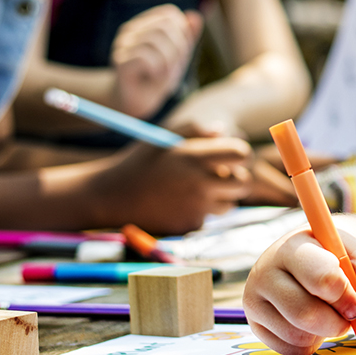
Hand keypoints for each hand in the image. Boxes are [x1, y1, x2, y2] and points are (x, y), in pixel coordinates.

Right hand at [95, 126, 251, 233]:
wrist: (111, 197)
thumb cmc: (139, 162)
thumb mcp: (163, 137)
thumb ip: (196, 129)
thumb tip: (225, 130)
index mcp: (194, 156)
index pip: (242, 153)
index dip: (241, 154)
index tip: (233, 156)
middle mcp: (199, 183)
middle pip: (244, 183)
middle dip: (238, 178)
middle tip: (224, 176)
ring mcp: (196, 207)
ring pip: (230, 203)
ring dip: (220, 197)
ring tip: (193, 188)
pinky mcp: (190, 225)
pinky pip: (208, 217)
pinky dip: (200, 211)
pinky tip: (177, 203)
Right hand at [110, 4, 204, 118]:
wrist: (138, 102)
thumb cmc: (157, 77)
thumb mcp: (178, 56)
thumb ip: (187, 37)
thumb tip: (195, 16)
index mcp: (144, 24)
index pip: (169, 14)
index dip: (182, 33)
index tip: (179, 53)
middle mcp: (131, 29)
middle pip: (165, 25)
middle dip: (179, 48)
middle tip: (173, 67)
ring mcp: (123, 44)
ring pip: (156, 40)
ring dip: (169, 62)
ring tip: (163, 74)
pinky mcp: (120, 61)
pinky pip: (145, 57)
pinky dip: (157, 70)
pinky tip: (153, 77)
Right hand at [243, 227, 355, 354]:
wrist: (314, 262)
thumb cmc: (339, 262)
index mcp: (295, 245)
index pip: (321, 277)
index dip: (345, 297)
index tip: (355, 302)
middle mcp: (266, 269)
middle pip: (305, 313)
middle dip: (336, 322)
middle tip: (347, 315)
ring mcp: (255, 298)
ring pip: (297, 334)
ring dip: (324, 332)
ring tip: (327, 313)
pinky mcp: (255, 324)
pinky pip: (290, 349)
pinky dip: (310, 344)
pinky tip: (312, 324)